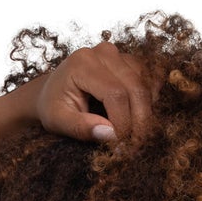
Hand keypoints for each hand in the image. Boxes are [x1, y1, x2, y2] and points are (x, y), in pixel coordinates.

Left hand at [35, 40, 158, 146]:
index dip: (123, 123)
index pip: (115, 94)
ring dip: (147, 113)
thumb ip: (81, 128)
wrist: (51, 92)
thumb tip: (110, 136)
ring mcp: (119, 54)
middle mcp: (104, 52)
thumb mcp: (58, 122)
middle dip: (140, 122)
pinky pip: (150, 80)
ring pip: (147, 84)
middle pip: (136, 87)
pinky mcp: (129, 61)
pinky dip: (150, 102)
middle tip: (135, 148)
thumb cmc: (53, 107)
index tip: (121, 147)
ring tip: (135, 135)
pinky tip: (137, 117)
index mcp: (83, 63)